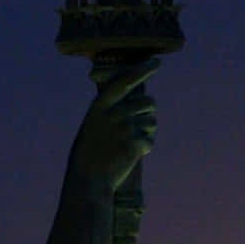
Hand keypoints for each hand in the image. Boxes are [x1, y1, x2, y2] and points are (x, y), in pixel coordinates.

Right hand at [67, 58, 160, 193]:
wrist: (88, 181)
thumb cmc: (89, 156)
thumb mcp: (92, 128)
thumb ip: (111, 113)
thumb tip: (135, 103)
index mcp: (100, 106)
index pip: (125, 80)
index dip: (142, 69)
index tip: (156, 62)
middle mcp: (114, 113)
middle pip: (148, 101)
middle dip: (150, 110)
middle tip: (143, 123)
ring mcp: (125, 128)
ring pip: (152, 121)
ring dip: (148, 131)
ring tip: (132, 144)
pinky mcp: (135, 144)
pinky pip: (150, 141)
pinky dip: (145, 149)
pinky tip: (131, 156)